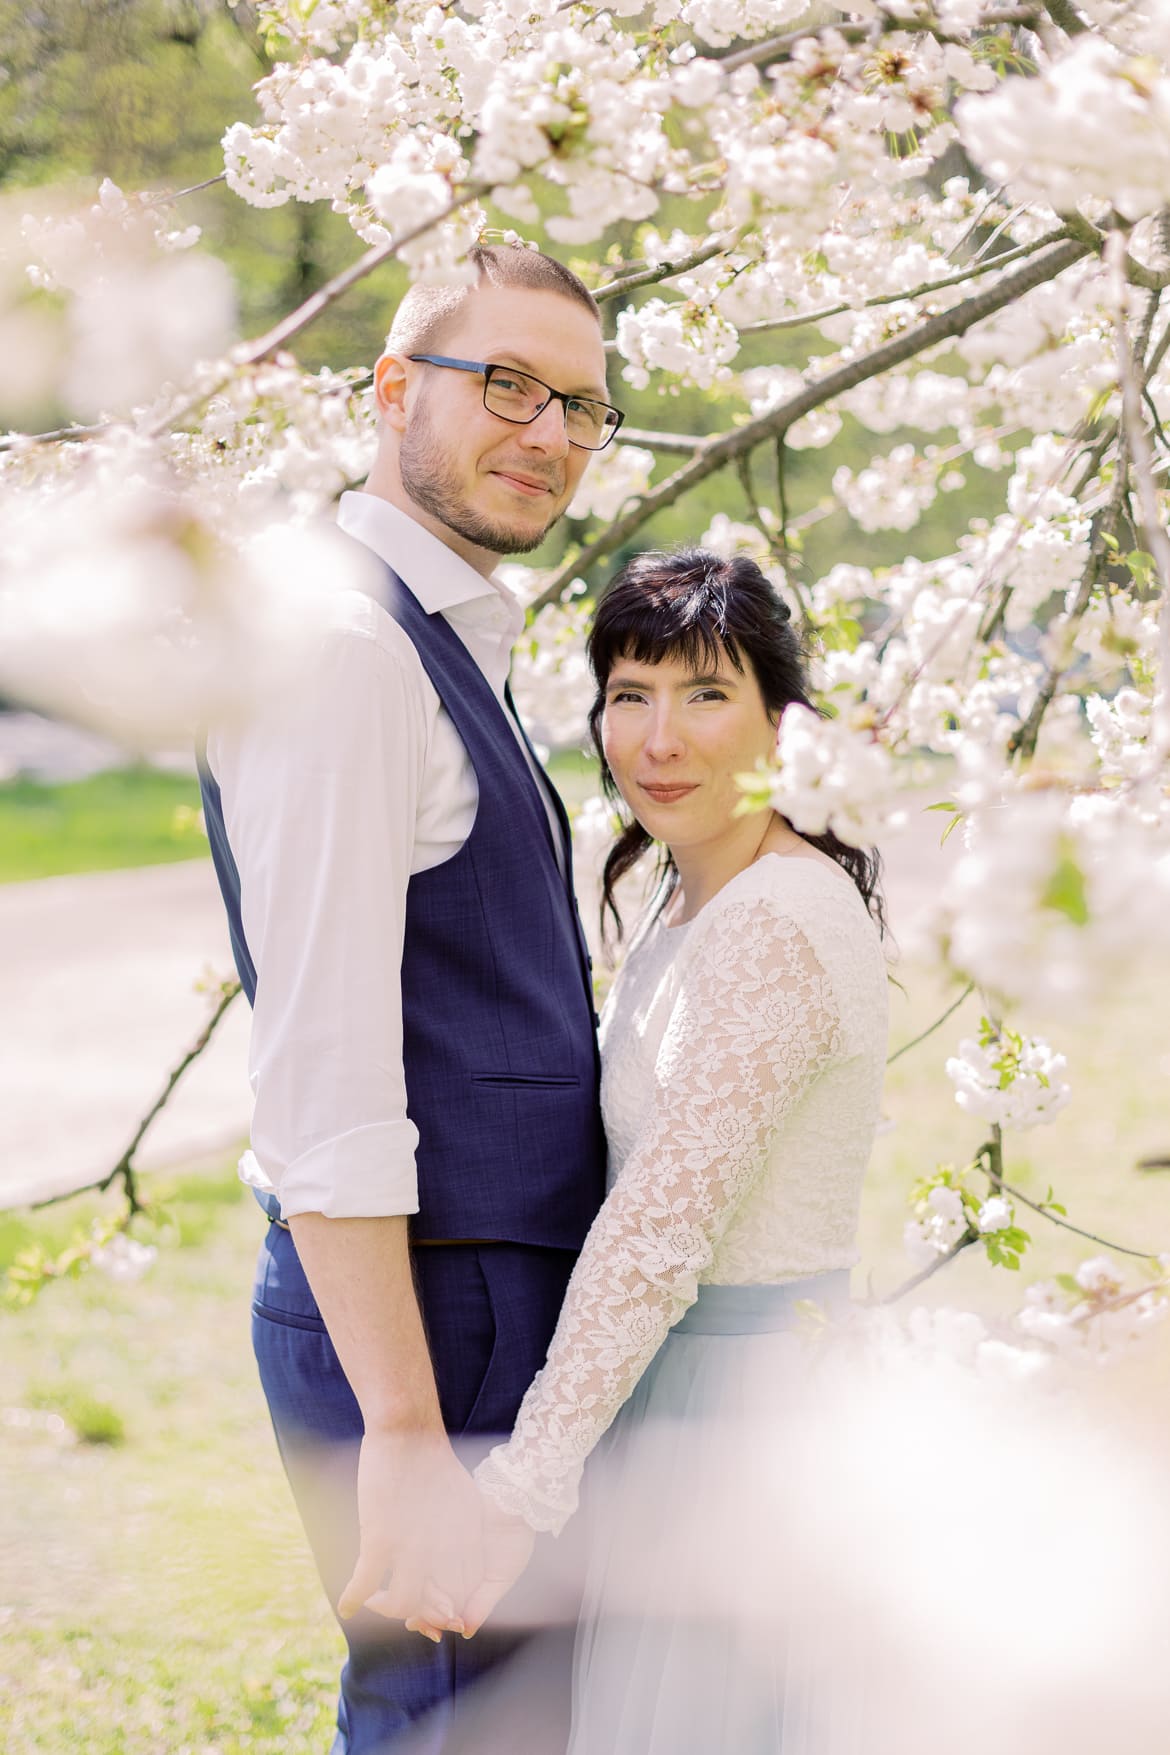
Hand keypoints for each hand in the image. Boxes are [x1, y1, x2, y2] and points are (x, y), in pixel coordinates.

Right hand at [337, 1428, 480, 1633]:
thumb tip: (453, 1559)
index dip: (445, 1604)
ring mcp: (411, 1545)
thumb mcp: (460, 1498)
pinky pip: (365, 1584)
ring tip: (375, 1600)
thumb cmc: (433, 1460)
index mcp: (467, 1539)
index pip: (461, 1592)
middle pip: (434, 1605)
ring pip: (401, 1604)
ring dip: (385, 1610)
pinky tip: (347, 1607)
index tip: (431, 1604)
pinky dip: (354, 1599)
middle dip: (419, 1614)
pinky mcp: (381, 1536)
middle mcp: (444, 1548)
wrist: (408, 1428)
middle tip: (403, 1609)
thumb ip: (459, 1532)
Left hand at [407, 1496, 535, 1643]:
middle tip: (417, 1624)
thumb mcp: (501, 1578)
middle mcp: (448, 1567)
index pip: (440, 1609)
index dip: (432, 1624)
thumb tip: (465, 1632)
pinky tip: (416, 1577)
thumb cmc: (513, 1539)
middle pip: (423, 1596)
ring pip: (417, 1577)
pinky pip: (419, 1552)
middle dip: (419, 1614)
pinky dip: (415, 1567)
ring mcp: (439, 1549)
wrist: (515, 1500)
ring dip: (414, 1594)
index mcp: (463, 1583)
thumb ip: (482, 1605)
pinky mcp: (433, 1529)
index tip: (435, 1633)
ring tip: (415, 1606)